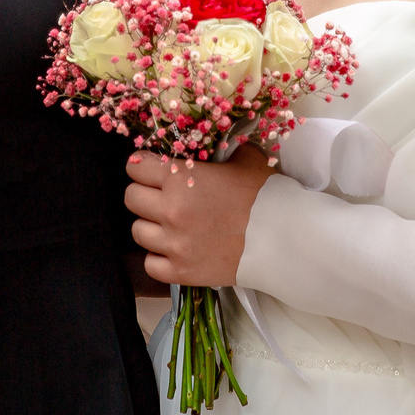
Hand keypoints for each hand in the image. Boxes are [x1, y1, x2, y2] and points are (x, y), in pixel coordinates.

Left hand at [126, 147, 275, 289]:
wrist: (283, 238)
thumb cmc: (264, 194)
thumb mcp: (245, 158)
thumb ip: (221, 149)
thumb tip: (211, 142)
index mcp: (179, 178)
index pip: (135, 167)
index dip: (144, 166)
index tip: (154, 170)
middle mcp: (170, 210)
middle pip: (131, 198)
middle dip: (145, 194)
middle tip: (163, 197)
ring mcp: (173, 244)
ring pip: (138, 231)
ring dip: (152, 226)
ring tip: (171, 225)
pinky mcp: (181, 272)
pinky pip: (150, 264)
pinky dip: (159, 257)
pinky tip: (176, 249)